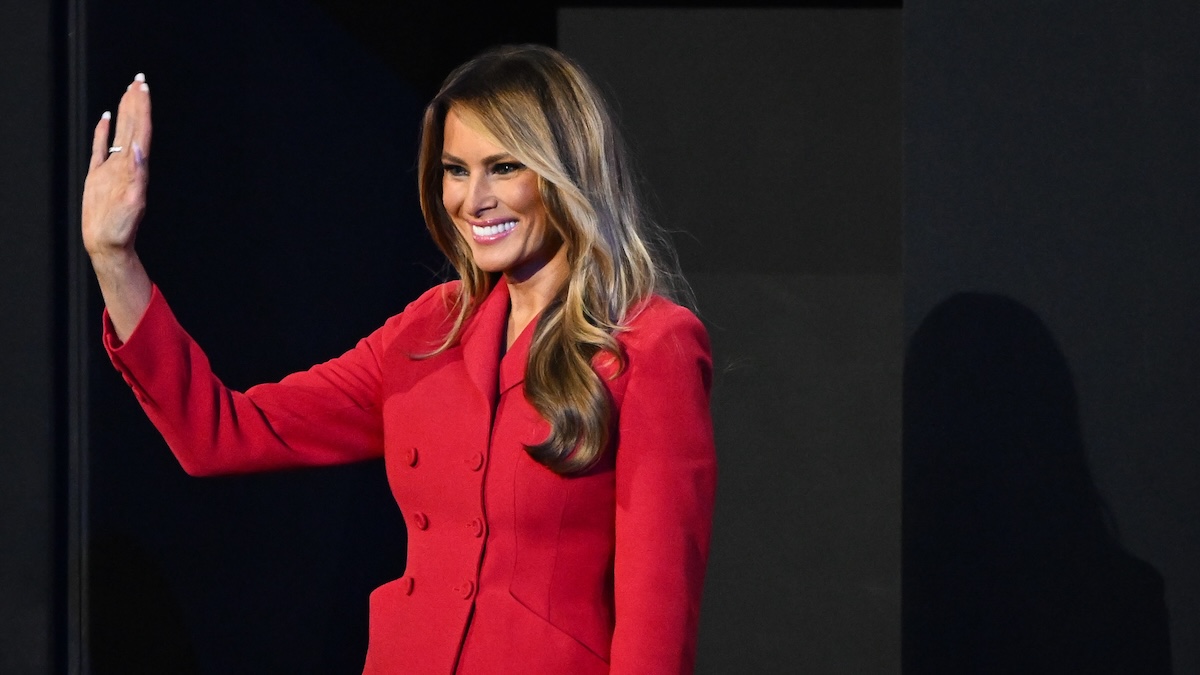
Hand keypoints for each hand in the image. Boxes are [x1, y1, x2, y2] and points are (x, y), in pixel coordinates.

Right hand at [82, 73, 152, 259]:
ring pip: (119, 133)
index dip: (142, 110)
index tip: (143, 89)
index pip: (140, 132)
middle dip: (136, 104)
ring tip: (128, 92)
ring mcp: (112, 168)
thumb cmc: (120, 229)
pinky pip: (100, 148)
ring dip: (125, 113)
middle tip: (138, 81)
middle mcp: (126, 165)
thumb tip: (138, 150)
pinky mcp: (98, 176)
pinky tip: (105, 117)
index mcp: (135, 169)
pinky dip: (103, 131)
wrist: (107, 244)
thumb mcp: (132, 203)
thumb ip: (136, 177)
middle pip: (133, 128)